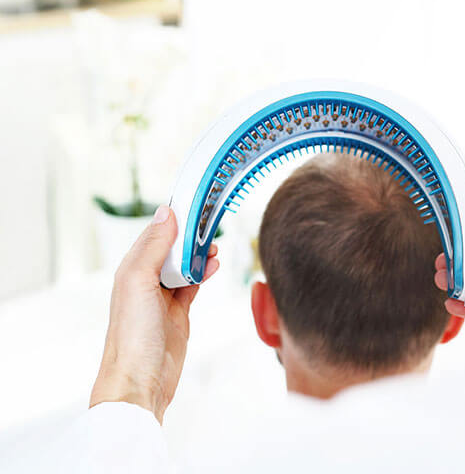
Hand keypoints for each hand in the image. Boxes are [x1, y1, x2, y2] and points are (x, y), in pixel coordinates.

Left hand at [90, 206, 218, 423]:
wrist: (140, 381)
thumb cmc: (132, 336)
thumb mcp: (138, 282)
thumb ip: (153, 247)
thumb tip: (166, 214)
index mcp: (131, 269)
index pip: (155, 233)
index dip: (174, 217)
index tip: (194, 201)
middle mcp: (145, 281)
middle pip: (171, 247)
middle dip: (190, 234)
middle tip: (211, 221)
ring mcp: (162, 298)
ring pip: (184, 265)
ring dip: (199, 253)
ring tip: (215, 244)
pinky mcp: (178, 313)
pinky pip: (193, 285)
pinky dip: (204, 273)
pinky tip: (214, 265)